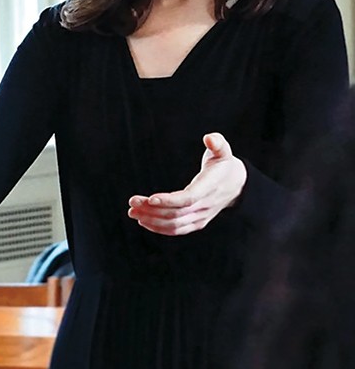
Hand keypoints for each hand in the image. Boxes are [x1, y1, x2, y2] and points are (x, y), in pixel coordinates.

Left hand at [127, 132, 246, 235]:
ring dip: (152, 220)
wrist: (237, 185)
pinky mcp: (197, 222)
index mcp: (210, 187)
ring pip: (175, 224)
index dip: (170, 201)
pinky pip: (178, 230)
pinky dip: (160, 228)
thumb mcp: (223, 151)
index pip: (189, 198)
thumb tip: (209, 138)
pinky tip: (144, 221)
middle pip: (177, 213)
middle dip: (152, 210)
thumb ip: (217, 143)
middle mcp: (205, 205)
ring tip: (132, 212)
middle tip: (132, 202)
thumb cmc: (224, 164)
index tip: (150, 198)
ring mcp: (201, 216)